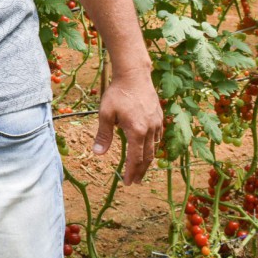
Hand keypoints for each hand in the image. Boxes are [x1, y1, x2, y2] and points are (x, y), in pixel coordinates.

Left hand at [93, 68, 162, 184]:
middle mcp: (151, 130)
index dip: (132, 172)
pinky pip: (158, 137)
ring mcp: (157, 123)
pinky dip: (153, 147)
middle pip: (147, 157)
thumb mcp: (106, 113)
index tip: (128, 182)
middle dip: (141, 171)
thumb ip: (103, 134)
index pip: (135, 159)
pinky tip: (147, 149)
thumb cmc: (118, 93)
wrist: (134, 75)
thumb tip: (98, 153)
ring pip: (154, 148)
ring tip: (141, 170)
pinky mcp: (159, 117)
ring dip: (147, 161)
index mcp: (137, 131)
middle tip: (135, 182)